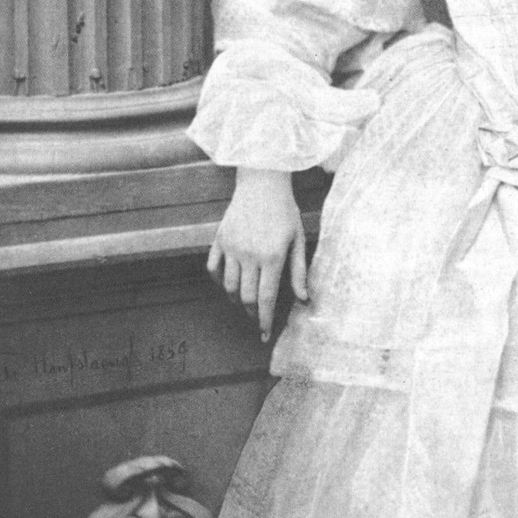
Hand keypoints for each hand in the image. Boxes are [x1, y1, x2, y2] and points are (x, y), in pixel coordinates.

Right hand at [207, 168, 307, 341]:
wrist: (263, 182)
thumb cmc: (285, 211)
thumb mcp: (298, 239)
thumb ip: (298, 271)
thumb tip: (304, 299)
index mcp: (272, 256)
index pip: (266, 298)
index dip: (265, 320)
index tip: (264, 335)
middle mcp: (249, 255)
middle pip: (247, 297)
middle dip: (252, 313)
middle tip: (257, 318)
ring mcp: (231, 248)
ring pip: (229, 286)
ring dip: (237, 299)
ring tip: (246, 302)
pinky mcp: (219, 240)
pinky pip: (213, 269)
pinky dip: (218, 281)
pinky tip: (228, 283)